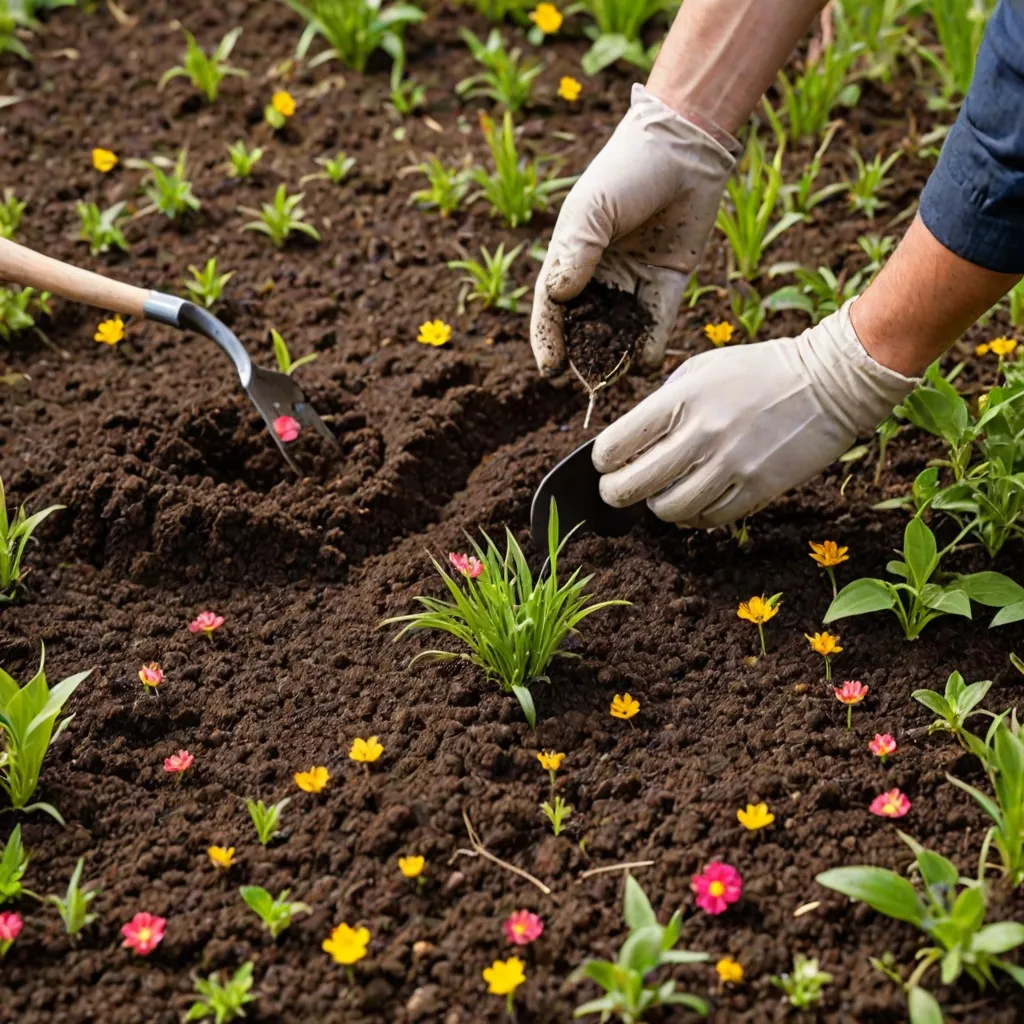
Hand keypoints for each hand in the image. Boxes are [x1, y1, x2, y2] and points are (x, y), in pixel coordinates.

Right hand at [530, 85, 735, 375]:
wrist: (684, 148)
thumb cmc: (627, 171)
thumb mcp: (592, 210)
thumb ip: (577, 253)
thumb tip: (557, 299)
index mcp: (571, 257)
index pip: (552, 308)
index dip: (548, 340)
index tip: (551, 370)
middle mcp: (600, 275)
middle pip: (584, 327)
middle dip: (582, 356)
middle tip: (586, 381)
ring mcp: (633, 281)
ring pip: (618, 331)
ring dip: (615, 356)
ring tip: (614, 377)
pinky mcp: (666, 283)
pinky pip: (655, 322)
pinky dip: (649, 344)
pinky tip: (644, 361)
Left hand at [592, 301, 919, 526]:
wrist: (830, 382)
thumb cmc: (760, 371)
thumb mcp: (703, 369)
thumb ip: (663, 403)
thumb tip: (629, 441)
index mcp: (681, 399)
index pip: (615, 445)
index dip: (603, 460)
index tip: (608, 461)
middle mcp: (701, 434)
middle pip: (632, 486)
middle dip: (615, 492)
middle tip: (617, 490)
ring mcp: (730, 465)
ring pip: (668, 510)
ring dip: (657, 506)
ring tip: (662, 494)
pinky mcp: (756, 489)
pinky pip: (708, 519)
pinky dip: (694, 516)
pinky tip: (696, 501)